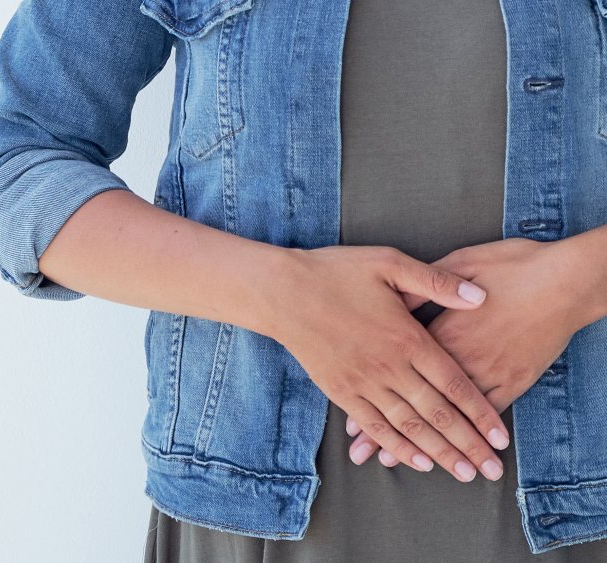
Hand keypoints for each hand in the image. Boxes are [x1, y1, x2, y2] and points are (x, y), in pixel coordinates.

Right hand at [267, 246, 509, 482]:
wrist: (282, 292)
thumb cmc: (335, 272)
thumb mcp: (389, 263)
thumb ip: (437, 282)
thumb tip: (481, 296)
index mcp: (407, 338)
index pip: (455, 384)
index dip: (480, 414)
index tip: (501, 438)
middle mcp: (389, 367)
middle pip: (437, 414)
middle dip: (468, 445)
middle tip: (491, 470)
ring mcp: (363, 383)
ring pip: (409, 427)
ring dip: (438, 453)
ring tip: (464, 473)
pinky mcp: (340, 391)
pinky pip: (374, 426)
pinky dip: (397, 447)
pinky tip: (416, 462)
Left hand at [345, 236, 605, 475]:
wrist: (566, 279)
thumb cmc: (513, 266)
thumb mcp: (460, 263)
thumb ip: (425, 284)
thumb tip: (396, 297)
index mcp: (440, 330)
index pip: (397, 369)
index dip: (373, 393)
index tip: (352, 418)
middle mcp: (459, 357)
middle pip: (416, 399)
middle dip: (386, 428)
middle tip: (363, 454)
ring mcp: (487, 371)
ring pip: (447, 414)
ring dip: (420, 440)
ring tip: (393, 462)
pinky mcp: (512, 380)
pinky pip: (483, 414)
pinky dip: (464, 434)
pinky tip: (450, 451)